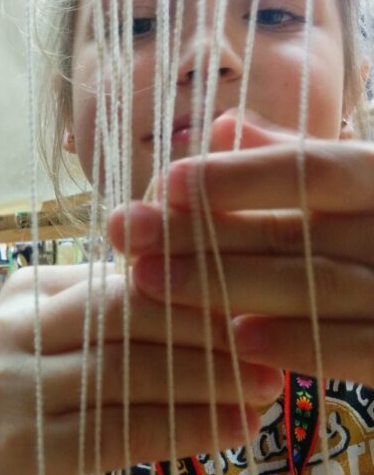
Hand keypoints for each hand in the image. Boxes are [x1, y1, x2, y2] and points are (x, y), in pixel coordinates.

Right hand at [0, 257, 281, 474]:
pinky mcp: (25, 444)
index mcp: (25, 291)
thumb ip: (108, 324)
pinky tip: (229, 431)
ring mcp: (10, 385)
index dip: (190, 292)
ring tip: (262, 394)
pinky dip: (185, 429)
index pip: (120, 278)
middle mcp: (11, 327)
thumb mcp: (52, 352)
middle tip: (267, 356)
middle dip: (204, 332)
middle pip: (125, 313)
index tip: (248, 313)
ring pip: (129, 371)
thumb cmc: (21, 415)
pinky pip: (123, 429)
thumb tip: (212, 307)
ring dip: (206, 382)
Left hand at [110, 114, 373, 383]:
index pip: (313, 168)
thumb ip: (290, 160)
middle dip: (202, 234)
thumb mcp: (349, 184)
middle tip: (125, 234)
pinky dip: (297, 344)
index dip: (238, 176)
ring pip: (318, 287)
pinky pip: (362, 350)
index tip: (165, 182)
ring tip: (148, 280)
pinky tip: (235, 340)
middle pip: (294, 231)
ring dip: (227, 286)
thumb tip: (224, 124)